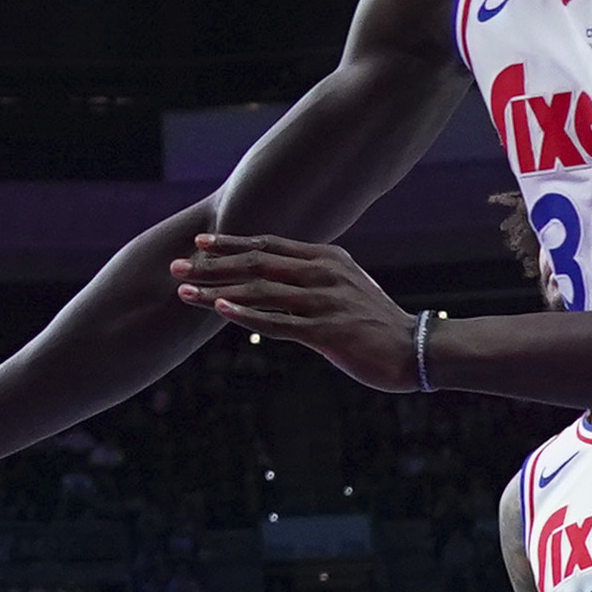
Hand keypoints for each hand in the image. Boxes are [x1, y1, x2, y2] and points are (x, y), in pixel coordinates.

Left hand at [172, 232, 419, 389]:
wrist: (415, 348)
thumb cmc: (375, 321)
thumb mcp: (345, 286)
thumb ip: (312, 276)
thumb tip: (274, 276)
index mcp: (327, 258)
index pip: (269, 245)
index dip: (231, 243)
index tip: (199, 243)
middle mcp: (323, 273)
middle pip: (257, 263)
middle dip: (212, 265)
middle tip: (176, 267)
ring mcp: (324, 302)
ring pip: (260, 291)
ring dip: (217, 290)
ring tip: (185, 291)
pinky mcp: (327, 332)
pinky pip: (278, 322)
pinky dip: (246, 315)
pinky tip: (220, 311)